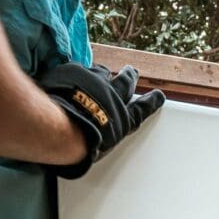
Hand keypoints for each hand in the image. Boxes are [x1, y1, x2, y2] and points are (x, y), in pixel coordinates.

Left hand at [37, 62, 164, 178]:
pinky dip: (76, 73)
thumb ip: (100, 139)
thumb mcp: (98, 150)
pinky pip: (78, 69)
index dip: (150, 102)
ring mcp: (94, 81)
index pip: (141, 110)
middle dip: (129, 77)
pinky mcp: (76, 71)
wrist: (61, 126)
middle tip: (132, 71)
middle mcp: (112, 98)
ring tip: (99, 72)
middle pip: (125, 83)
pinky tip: (69, 77)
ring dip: (101, 74)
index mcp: (122, 120)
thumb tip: (91, 146)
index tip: (158, 96)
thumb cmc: (80, 145)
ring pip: (102, 72)